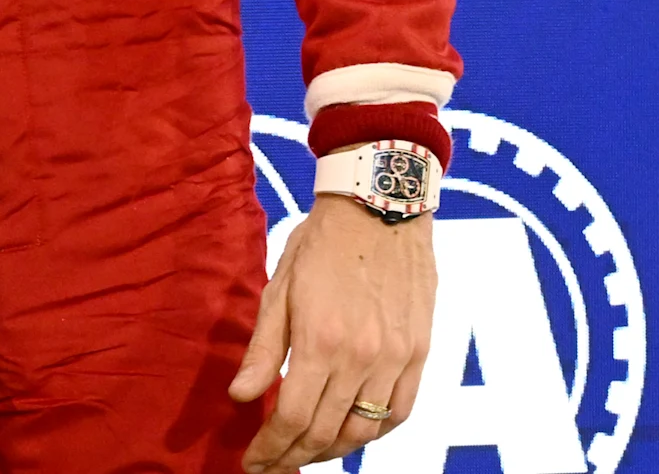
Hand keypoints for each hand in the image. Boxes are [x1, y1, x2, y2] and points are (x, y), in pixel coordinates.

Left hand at [230, 197, 434, 469]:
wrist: (380, 209)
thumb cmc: (320, 245)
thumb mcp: (278, 289)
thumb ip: (263, 349)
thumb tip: (240, 396)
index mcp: (321, 342)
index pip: (291, 417)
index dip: (270, 448)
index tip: (253, 463)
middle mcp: (362, 359)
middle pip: (326, 432)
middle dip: (294, 457)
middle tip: (272, 467)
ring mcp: (396, 360)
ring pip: (365, 430)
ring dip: (332, 450)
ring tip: (306, 454)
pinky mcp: (419, 354)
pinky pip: (400, 412)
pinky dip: (375, 432)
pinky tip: (352, 434)